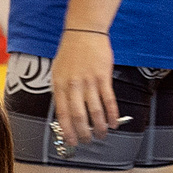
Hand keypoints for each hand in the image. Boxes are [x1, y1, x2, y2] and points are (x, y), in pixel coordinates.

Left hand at [49, 30, 120, 148]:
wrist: (83, 31)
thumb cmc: (70, 52)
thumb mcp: (58, 71)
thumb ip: (61, 91)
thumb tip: (64, 113)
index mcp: (59, 85)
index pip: (62, 114)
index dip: (67, 131)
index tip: (72, 142)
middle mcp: (73, 85)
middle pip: (79, 116)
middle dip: (84, 133)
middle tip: (88, 141)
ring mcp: (88, 81)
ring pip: (95, 111)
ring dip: (100, 127)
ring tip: (102, 135)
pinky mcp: (103, 76)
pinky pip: (108, 100)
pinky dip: (112, 114)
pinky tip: (114, 123)